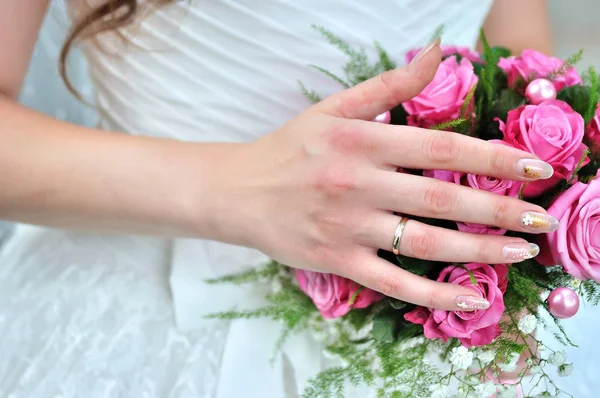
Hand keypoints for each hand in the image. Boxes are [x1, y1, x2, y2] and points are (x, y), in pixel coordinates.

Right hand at [218, 39, 556, 310]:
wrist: (237, 191)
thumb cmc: (289, 148)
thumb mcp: (333, 109)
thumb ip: (388, 85)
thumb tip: (437, 52)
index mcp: (361, 140)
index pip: (438, 146)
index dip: (490, 156)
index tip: (532, 168)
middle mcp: (358, 183)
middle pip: (441, 196)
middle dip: (499, 208)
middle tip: (541, 218)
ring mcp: (347, 226)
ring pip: (424, 242)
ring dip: (478, 249)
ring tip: (520, 251)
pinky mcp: (337, 260)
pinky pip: (392, 282)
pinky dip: (433, 294)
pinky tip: (471, 297)